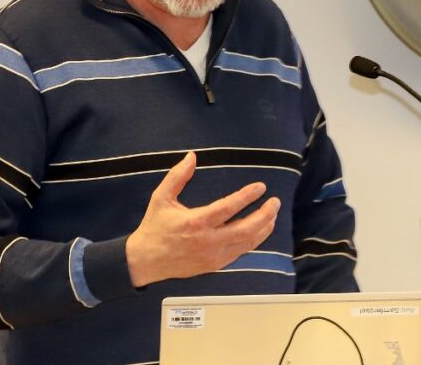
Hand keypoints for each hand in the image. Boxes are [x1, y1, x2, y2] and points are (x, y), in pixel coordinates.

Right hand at [125, 151, 280, 286]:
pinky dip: (253, 240)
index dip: (247, 196)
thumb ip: (177, 176)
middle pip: (246, 229)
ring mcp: (213, 255)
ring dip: (264, 228)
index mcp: (196, 222)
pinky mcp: (215, 265)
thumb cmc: (154, 227)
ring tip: (272, 214)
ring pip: (247, 243)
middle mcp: (208, 241)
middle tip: (275, 202)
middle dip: (265, 214)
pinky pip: (241, 252)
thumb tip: (192, 156)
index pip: (229, 207)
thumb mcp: (161, 197)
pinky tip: (259, 230)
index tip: (260, 187)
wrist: (146, 261)